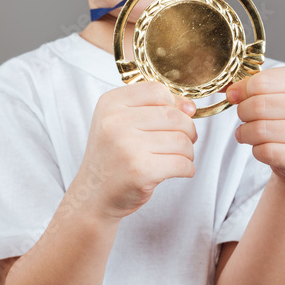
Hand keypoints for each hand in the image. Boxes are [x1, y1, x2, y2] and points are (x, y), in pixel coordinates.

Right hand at [75, 81, 197, 220]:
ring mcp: (127, 146)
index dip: (174, 104)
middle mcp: (115, 121)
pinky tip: (176, 172)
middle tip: (180, 143)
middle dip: (187, 131)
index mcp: (110, 103)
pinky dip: (187, 169)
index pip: (157, 90)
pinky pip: (182, 164)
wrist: (94, 194)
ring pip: (182, 140)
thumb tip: (190, 107)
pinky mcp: (140, 170)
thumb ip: (156, 108)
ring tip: (175, 159)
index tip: (174, 120)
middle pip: (174, 115)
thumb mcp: (122, 123)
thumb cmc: (113, 157)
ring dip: (188, 152)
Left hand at [226, 66, 284, 184]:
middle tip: (243, 117)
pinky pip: (266, 151)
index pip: (263, 81)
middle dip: (242, 112)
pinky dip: (256, 150)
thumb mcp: (275, 94)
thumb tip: (225, 87)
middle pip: (259, 106)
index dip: (242, 90)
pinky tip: (261, 147)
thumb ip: (249, 86)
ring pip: (260, 130)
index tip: (234, 96)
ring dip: (245, 132)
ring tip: (247, 132)